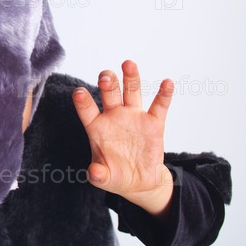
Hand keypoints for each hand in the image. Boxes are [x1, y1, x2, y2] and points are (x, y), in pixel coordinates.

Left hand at [72, 60, 174, 218]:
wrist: (139, 181)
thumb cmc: (115, 175)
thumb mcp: (104, 178)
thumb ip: (98, 175)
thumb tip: (94, 173)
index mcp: (97, 127)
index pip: (87, 110)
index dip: (83, 101)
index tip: (78, 92)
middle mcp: (114, 117)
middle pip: (109, 94)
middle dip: (108, 83)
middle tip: (106, 76)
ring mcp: (133, 117)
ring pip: (131, 92)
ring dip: (130, 78)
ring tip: (128, 64)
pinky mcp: (153, 123)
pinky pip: (159, 106)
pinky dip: (164, 94)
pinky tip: (167, 83)